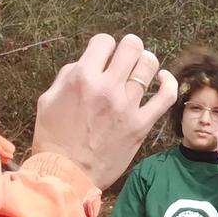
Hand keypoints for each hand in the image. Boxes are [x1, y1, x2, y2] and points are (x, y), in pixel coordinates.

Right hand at [31, 34, 177, 189]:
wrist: (66, 174)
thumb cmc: (53, 139)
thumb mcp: (48, 100)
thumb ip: (68, 76)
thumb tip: (86, 63)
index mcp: (81, 78)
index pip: (104, 41)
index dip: (104, 46)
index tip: (104, 57)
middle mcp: (106, 87)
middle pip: (132, 46)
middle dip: (129, 47)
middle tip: (125, 58)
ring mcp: (126, 105)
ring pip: (149, 65)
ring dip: (146, 62)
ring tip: (141, 69)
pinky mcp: (141, 124)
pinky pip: (166, 96)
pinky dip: (168, 83)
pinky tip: (163, 80)